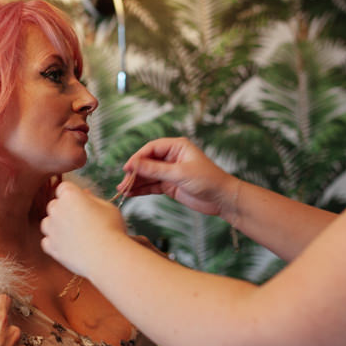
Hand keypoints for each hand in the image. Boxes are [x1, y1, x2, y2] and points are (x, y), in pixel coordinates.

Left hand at [40, 181, 128, 277]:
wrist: (107, 257)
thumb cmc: (111, 229)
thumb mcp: (108, 207)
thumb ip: (93, 199)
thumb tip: (84, 195)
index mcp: (70, 195)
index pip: (64, 187)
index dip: (73, 194)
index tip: (82, 202)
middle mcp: (57, 210)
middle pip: (54, 204)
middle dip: (64, 209)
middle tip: (81, 219)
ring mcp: (52, 229)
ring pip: (47, 223)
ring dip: (57, 226)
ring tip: (74, 234)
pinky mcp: (51, 247)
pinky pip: (47, 241)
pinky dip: (55, 243)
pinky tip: (68, 245)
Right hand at [117, 137, 238, 219]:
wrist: (222, 199)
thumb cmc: (208, 180)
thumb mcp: (179, 173)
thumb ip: (155, 169)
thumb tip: (134, 164)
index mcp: (177, 146)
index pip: (151, 149)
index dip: (138, 158)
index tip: (127, 168)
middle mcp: (172, 157)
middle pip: (147, 162)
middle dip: (134, 172)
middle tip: (123, 182)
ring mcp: (170, 172)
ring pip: (148, 175)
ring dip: (136, 182)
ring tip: (122, 190)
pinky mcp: (170, 185)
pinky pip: (152, 185)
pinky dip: (142, 189)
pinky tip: (131, 193)